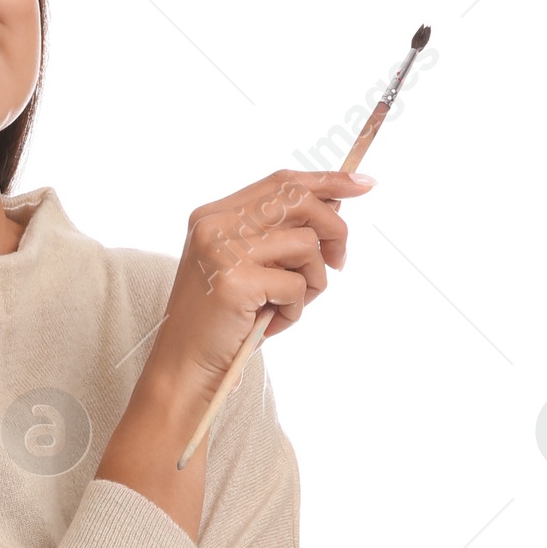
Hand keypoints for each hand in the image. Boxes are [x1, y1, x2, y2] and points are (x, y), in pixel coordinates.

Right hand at [154, 167, 374, 398]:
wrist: (183, 366)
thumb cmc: (219, 320)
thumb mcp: (243, 266)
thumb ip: (276, 234)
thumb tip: (335, 205)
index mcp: (213, 215)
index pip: (281, 183)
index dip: (327, 181)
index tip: (363, 184)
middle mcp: (214, 225)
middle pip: (298, 201)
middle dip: (333, 230)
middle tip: (338, 261)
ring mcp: (222, 251)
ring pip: (306, 245)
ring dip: (312, 281)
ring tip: (288, 305)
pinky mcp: (236, 282)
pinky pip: (296, 284)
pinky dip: (295, 310)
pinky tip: (273, 323)